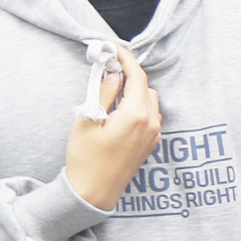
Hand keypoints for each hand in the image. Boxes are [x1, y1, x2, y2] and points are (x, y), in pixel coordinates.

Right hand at [64, 46, 162, 210]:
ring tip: (109, 90)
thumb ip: (103, 92)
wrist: (93, 192)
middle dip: (128, 75)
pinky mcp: (151, 143)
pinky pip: (149, 115)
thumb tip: (113, 72)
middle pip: (145, 87)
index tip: (114, 49)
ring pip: (149, 101)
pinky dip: (137, 105)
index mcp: (136, 116)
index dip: (126, 59)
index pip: (137, 78)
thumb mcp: (88, 119)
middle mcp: (151, 124)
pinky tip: (118, 108)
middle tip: (106, 68)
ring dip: (133, 91)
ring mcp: (154, 135)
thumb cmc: (86, 158)